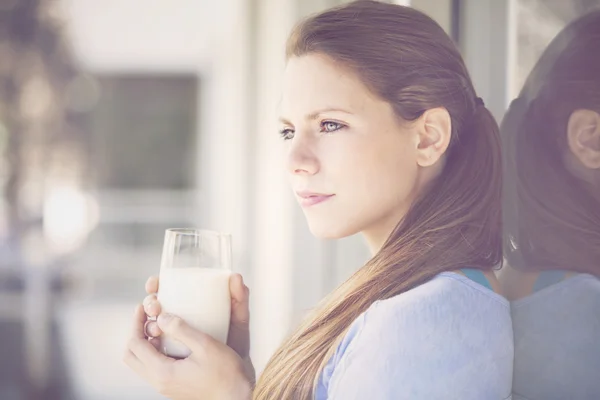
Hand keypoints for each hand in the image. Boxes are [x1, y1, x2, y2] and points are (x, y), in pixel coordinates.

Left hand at [124, 305, 251, 399]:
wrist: (237, 396)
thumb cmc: (226, 373)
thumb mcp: (205, 345)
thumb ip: (181, 330)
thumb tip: (162, 317)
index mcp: (163, 372)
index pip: (135, 344)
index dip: (136, 323)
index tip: (144, 308)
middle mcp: (159, 382)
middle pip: (131, 356)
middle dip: (136, 333)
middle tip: (148, 317)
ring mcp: (165, 386)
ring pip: (140, 363)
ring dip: (145, 342)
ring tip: (160, 326)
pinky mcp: (173, 386)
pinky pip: (152, 368)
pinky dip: (154, 352)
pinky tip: (170, 341)